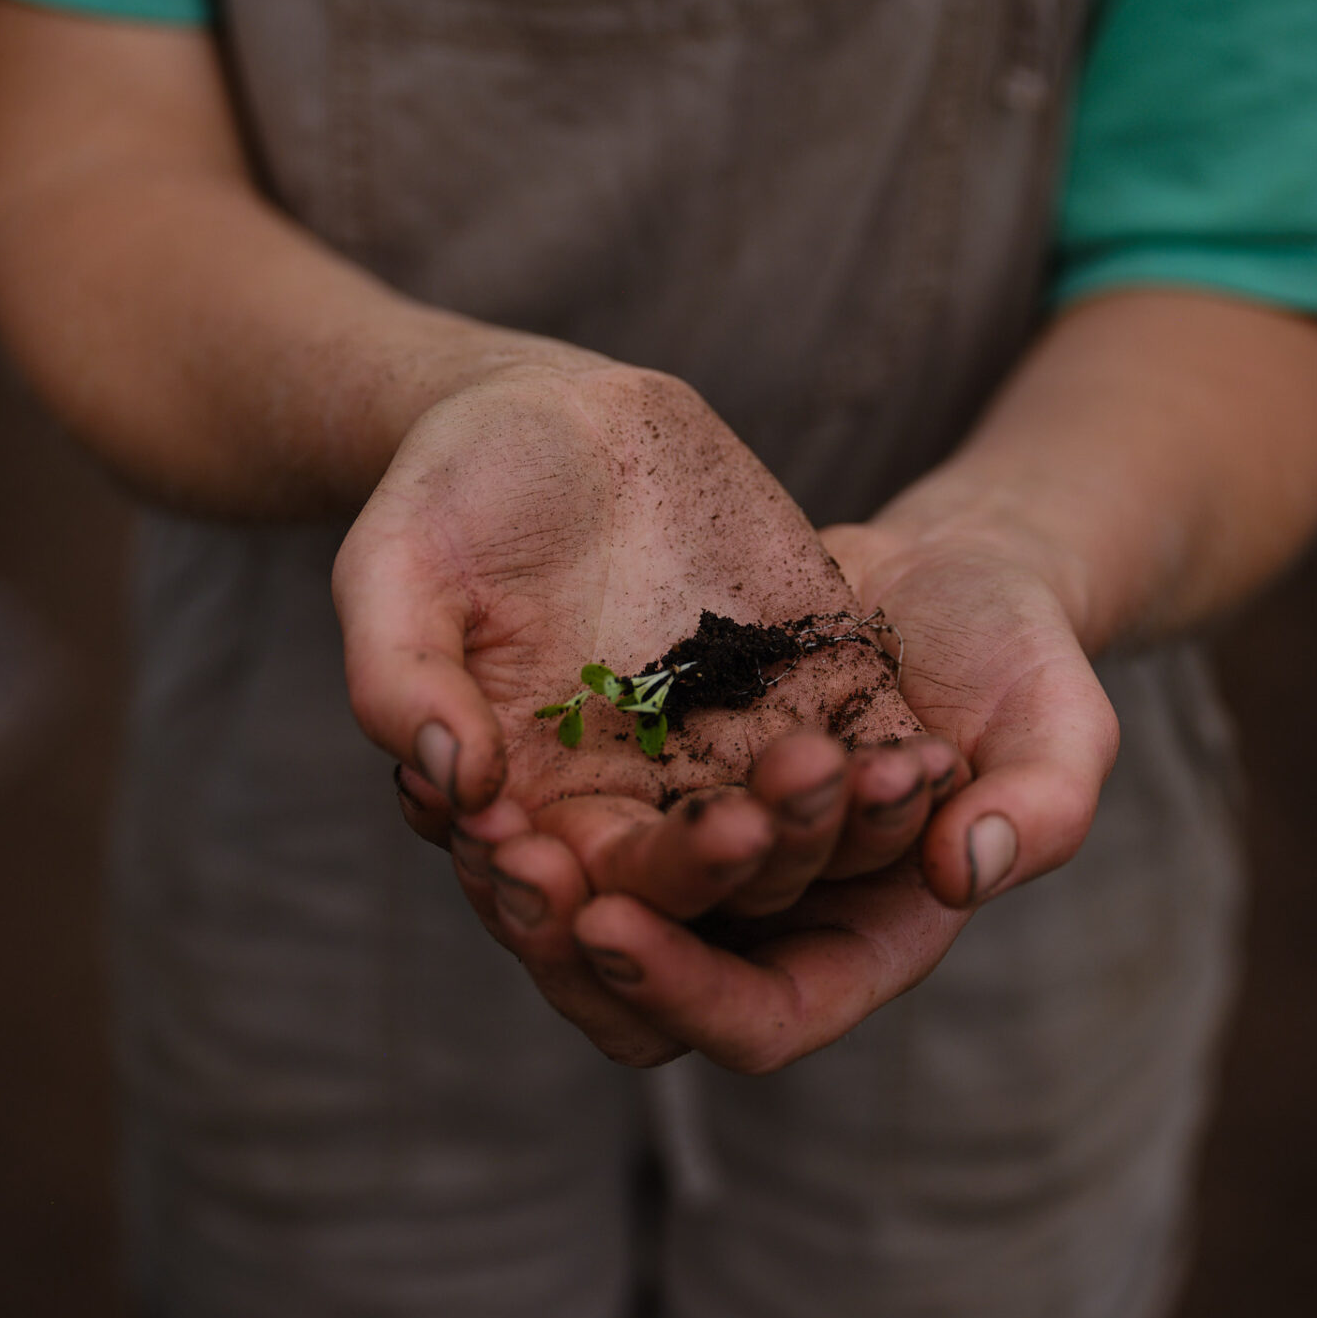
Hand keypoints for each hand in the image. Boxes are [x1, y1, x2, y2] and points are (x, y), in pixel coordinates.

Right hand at [335, 361, 963, 1052]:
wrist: (558, 415)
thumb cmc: (453, 496)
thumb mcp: (394, 572)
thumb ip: (401, 679)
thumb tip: (454, 782)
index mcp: (536, 801)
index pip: (561, 893)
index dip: (564, 902)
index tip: (559, 867)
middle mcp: (645, 800)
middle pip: (691, 882)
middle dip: (711, 868)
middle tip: (736, 828)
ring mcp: (738, 749)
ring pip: (794, 834)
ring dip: (820, 830)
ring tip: (830, 779)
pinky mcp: (813, 690)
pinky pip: (863, 754)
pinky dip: (892, 773)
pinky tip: (922, 761)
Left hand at [439, 514, 1117, 1073]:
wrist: (944, 573)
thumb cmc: (1018, 654)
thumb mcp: (1058, 719)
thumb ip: (1045, 801)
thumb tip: (967, 870)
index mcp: (865, 941)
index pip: (766, 1019)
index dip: (685, 992)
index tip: (609, 922)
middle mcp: (772, 922)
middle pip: (649, 995)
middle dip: (573, 944)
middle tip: (509, 866)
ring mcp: (707, 861)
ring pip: (593, 914)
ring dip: (526, 883)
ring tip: (466, 811)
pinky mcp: (658, 790)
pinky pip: (573, 823)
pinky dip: (517, 804)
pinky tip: (455, 758)